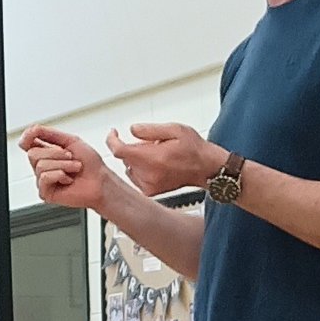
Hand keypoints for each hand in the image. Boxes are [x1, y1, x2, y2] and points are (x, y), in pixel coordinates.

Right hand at [18, 123, 111, 210]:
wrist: (101, 181)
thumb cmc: (90, 164)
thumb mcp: (70, 140)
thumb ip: (49, 133)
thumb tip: (31, 130)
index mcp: (46, 153)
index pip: (27, 143)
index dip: (27, 137)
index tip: (34, 133)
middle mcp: (42, 166)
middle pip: (32, 153)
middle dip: (55, 153)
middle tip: (71, 157)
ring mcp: (43, 180)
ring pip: (40, 165)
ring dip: (63, 164)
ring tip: (74, 169)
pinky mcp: (45, 193)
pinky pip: (44, 178)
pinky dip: (60, 175)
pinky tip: (68, 180)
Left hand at [106, 121, 224, 199]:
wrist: (206, 169)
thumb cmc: (194, 149)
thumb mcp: (174, 129)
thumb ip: (149, 129)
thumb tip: (132, 130)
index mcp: (152, 158)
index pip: (120, 150)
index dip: (112, 140)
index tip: (114, 133)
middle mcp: (149, 174)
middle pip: (126, 158)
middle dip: (134, 148)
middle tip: (154, 144)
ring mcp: (149, 185)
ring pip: (130, 167)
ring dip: (138, 159)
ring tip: (158, 155)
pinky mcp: (151, 191)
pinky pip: (136, 177)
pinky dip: (141, 170)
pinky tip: (157, 166)